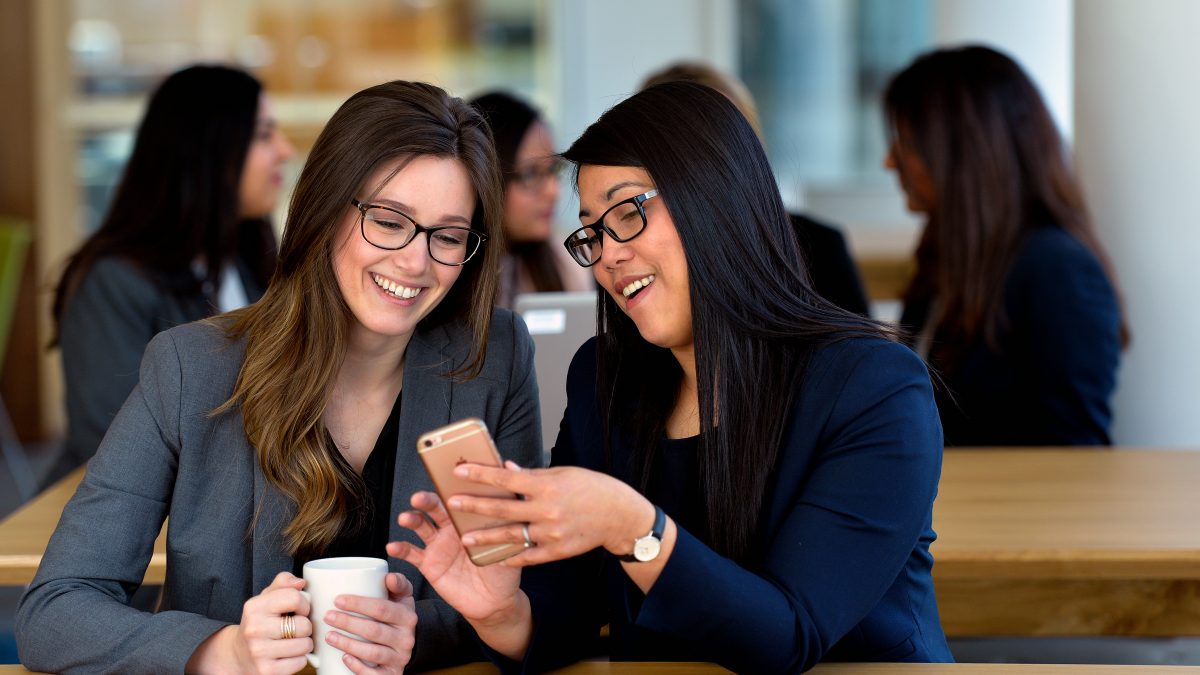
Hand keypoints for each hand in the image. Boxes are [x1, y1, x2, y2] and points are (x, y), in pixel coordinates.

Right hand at [186, 571, 311, 673]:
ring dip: (305, 644)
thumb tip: (301, 582)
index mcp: (254, 607)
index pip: (294, 597)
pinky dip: (299, 659)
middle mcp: (254, 629)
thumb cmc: (260, 622)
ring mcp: (259, 652)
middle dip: (305, 627)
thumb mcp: (266, 598)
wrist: (238, 654)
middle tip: (295, 629)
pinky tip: (287, 656)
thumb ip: (283, 583)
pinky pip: (300, 662)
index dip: (304, 604)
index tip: (299, 610)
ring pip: (305, 645)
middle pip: (303, 624)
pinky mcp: (266, 671)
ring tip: (292, 642)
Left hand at [320, 572, 417, 673]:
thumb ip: (398, 583)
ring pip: (373, 653)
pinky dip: (359, 667)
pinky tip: (344, 658)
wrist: (406, 643)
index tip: (337, 600)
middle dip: (348, 623)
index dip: (359, 604)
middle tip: (328, 617)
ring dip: (348, 644)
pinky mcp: (392, 674)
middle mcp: (406, 638)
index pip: (382, 609)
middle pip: (374, 630)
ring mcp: (400, 658)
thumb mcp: (402, 597)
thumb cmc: (396, 615)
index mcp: (408, 617)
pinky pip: (376, 674)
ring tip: (329, 636)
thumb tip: (387, 576)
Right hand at [388, 490, 521, 623]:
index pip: (458, 498)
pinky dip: (400, 548)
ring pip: (421, 526)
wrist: (493, 602)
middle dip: (426, 500)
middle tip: (418, 498)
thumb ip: (508, 521)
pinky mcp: (428, 564)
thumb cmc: (504, 570)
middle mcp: (451, 528)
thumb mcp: (509, 544)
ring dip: (411, 519)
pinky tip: (393, 545)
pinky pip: (411, 553)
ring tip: (405, 518)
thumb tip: (518, 494)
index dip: (449, 489)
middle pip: (435, 508)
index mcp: (470, 520)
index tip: (443, 480)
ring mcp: (438, 545)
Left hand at [447, 461, 654, 564]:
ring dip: (487, 537)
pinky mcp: (558, 551)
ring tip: (465, 539)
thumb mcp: (563, 474)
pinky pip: (529, 556)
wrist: (619, 516)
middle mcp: (547, 510)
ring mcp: (552, 533)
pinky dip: (512, 558)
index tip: (459, 471)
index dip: (482, 475)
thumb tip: (505, 467)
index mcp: (547, 485)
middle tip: (453, 504)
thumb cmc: (591, 488)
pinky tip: (496, 558)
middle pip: (503, 508)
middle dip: (475, 506)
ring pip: (512, 536)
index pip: (507, 478)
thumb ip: (532, 475)